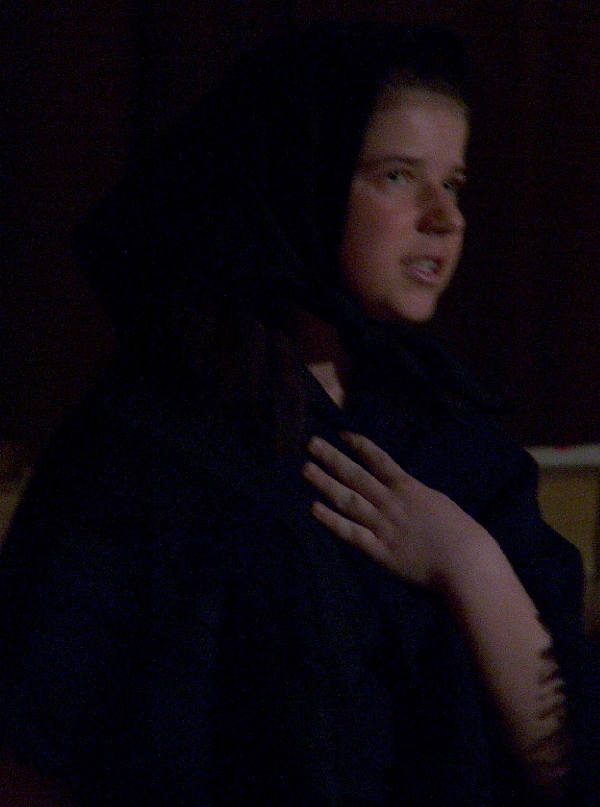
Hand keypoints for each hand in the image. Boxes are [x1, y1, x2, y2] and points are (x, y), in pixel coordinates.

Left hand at [302, 432, 484, 588]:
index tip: (342, 434)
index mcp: (409, 488)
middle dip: (332, 458)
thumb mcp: (439, 502)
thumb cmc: (462, 533)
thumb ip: (416, 495)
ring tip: (306, 469)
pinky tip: (314, 509)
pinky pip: (351, 533)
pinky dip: (332, 521)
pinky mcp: (379, 551)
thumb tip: (403, 488)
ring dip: (325, 483)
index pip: (379, 460)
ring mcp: (383, 526)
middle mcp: (391, 502)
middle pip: (356, 476)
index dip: (360, 446)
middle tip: (311, 443)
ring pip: (348, 500)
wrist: (466, 563)